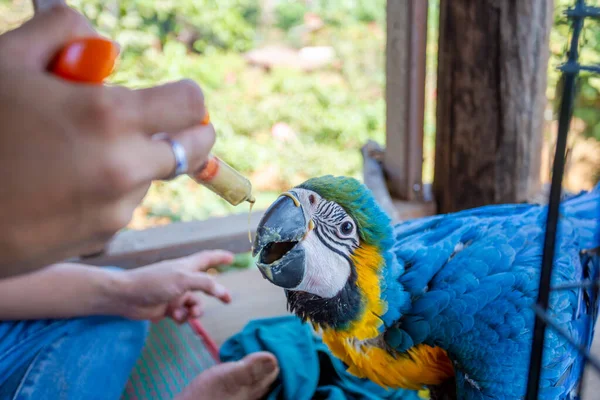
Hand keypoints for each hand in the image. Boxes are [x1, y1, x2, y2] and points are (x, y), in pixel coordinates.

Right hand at [0, 5, 215, 276]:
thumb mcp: (8, 61)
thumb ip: (64, 34)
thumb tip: (103, 47)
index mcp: (110, 117)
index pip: (191, 104)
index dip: (186, 95)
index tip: (175, 97)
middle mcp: (126, 167)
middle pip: (194, 148)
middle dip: (185, 132)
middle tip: (154, 124)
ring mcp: (118, 207)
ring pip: (153, 176)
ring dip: (135, 162)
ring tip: (78, 155)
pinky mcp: (104, 236)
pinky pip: (124, 205)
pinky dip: (110, 192)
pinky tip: (64, 186)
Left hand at [108, 250, 233, 322]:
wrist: (126, 297)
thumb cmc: (154, 282)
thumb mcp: (183, 279)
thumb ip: (204, 283)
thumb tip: (221, 290)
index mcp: (186, 267)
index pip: (207, 259)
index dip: (220, 257)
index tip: (232, 257)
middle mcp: (182, 279)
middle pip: (205, 285)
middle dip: (215, 293)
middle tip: (227, 300)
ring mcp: (175, 294)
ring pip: (196, 303)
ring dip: (196, 310)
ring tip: (191, 314)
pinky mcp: (168, 308)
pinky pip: (183, 314)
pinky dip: (182, 317)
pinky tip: (175, 317)